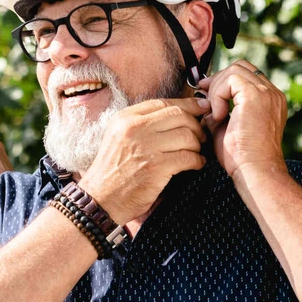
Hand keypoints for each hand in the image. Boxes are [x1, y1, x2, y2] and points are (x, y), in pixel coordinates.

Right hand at [78, 98, 208, 230]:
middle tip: (201, 136)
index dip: (187, 104)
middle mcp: (135, 128)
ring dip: (197, 145)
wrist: (101, 199)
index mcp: (125, 118)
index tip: (201, 108)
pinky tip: (197, 164)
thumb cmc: (113, 170)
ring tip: (196, 152)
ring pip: (187, 135)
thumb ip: (142, 124)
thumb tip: (178, 113)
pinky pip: (188, 157)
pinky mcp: (157, 167)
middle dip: (196, 125)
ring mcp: (146, 147)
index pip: (163, 103)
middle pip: (179, 115)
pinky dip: (198, 161)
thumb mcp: (120, 137)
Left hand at [198, 60, 287, 179]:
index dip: (224, 80)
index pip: (246, 75)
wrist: (254, 171)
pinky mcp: (256, 96)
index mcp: (270, 101)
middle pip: (241, 66)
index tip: (206, 93)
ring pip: (234, 70)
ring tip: (215, 113)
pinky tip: (219, 115)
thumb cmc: (241, 158)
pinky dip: (218, 94)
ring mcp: (267, 93)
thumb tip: (202, 101)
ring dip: (217, 88)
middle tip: (204, 95)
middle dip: (218, 78)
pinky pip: (231, 79)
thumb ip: (218, 111)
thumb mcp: (226, 129)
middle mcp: (272, 94)